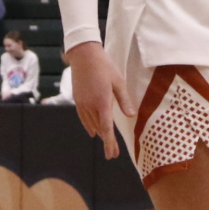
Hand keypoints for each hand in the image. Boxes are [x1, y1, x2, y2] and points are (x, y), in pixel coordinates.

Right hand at [66, 41, 129, 158]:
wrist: (83, 55)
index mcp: (102, 102)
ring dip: (99, 134)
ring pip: (91, 124)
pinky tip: (93, 130)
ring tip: (107, 142)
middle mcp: (90, 105)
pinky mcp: (77, 99)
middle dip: (107, 141)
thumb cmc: (104, 66)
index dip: (109, 143)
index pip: (106, 128)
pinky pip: (83, 117)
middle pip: (99, 129)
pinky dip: (89, 125)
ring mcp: (82, 103)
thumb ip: (124, 100)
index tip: (112, 154)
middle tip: (113, 153)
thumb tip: (131, 116)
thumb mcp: (118, 82)